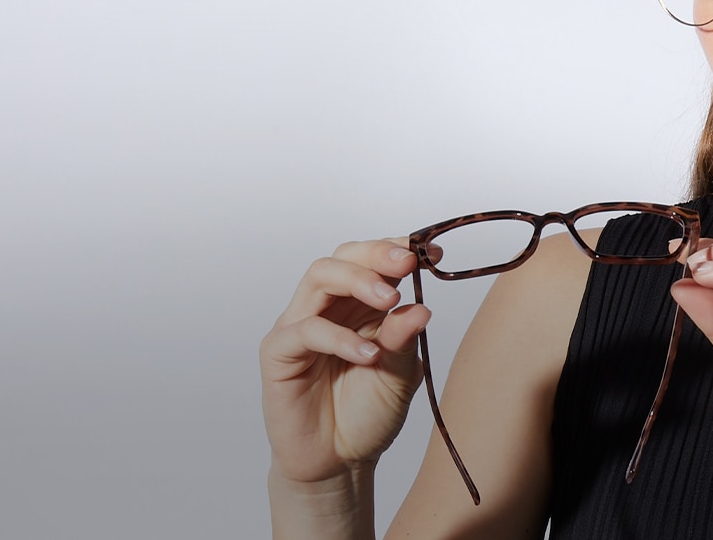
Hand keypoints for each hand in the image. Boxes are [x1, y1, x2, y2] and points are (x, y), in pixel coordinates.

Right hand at [260, 238, 433, 485]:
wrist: (339, 462)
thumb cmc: (367, 414)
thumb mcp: (399, 375)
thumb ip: (404, 340)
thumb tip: (422, 308)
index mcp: (359, 307)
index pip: (371, 262)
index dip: (399, 250)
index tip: (433, 253)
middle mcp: (328, 309)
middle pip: (341, 258)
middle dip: (377, 255)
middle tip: (408, 264)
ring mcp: (300, 327)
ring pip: (318, 278)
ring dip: (357, 280)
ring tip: (390, 299)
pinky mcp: (279, 353)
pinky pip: (304, 330)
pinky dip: (338, 337)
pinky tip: (368, 354)